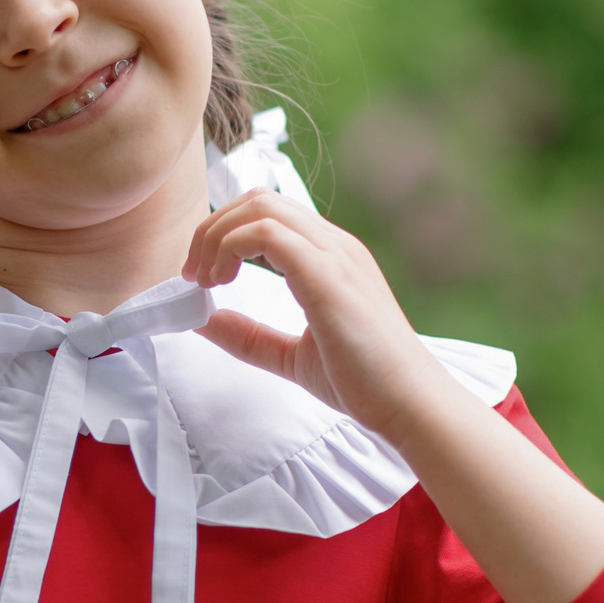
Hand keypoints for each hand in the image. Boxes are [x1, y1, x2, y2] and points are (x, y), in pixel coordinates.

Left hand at [181, 191, 446, 436]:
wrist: (409, 403)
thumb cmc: (364, 381)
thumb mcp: (291, 356)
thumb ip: (249, 336)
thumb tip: (201, 320)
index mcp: (331, 257)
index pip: (268, 212)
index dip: (224, 232)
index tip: (201, 276)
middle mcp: (335, 245)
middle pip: (258, 199)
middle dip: (212, 228)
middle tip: (193, 275)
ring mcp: (335, 255)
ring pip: (260, 207)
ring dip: (217, 236)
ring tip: (205, 280)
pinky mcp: (328, 275)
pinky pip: (269, 233)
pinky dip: (231, 249)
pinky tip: (221, 283)